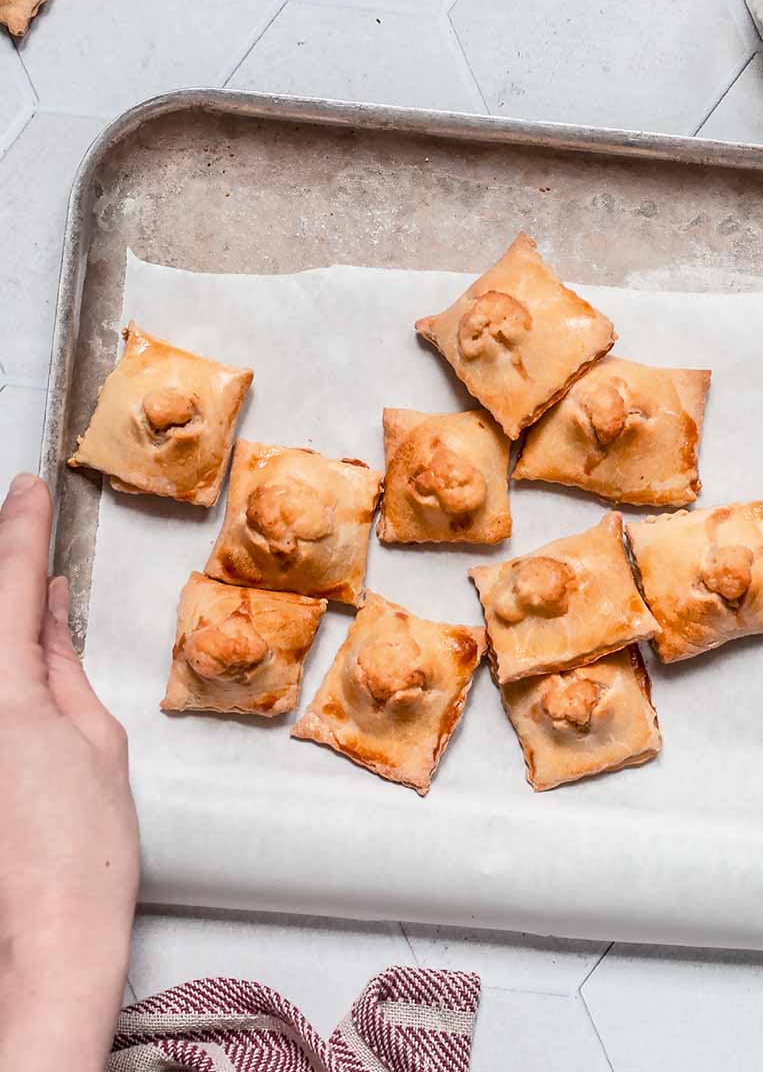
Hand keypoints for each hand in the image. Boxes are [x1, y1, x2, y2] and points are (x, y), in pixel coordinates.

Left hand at [0, 474, 138, 1069]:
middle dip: (0, 567)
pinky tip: (19, 652)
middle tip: (14, 523)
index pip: (6, 586)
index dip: (20, 529)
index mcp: (1, 694)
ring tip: (25, 598)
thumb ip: (58, 663)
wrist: (44, 932)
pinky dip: (3, 666)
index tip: (26, 489)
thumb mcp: (94, 738)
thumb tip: (44, 610)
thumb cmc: (84, 849)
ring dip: (6, 624)